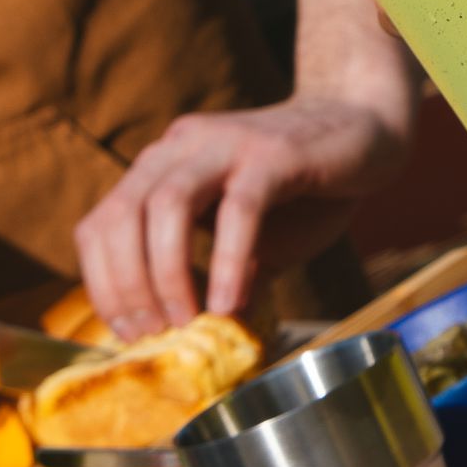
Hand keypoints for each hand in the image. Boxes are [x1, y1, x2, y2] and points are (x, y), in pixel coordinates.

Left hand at [76, 98, 409, 339]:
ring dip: (166, 274)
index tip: (126, 332)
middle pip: (123, 215)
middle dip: (127, 285)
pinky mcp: (273, 153)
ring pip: (166, 206)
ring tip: (185, 322)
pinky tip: (229, 302)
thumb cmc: (304, 188)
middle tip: (151, 333)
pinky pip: (238, 209)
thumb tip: (195, 340)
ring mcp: (226, 144)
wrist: (364, 126)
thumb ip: (217, 272)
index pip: (101, 223)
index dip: (103, 282)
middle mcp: (182, 146)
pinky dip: (226, 261)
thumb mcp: (246, 236)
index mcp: (163, 165)